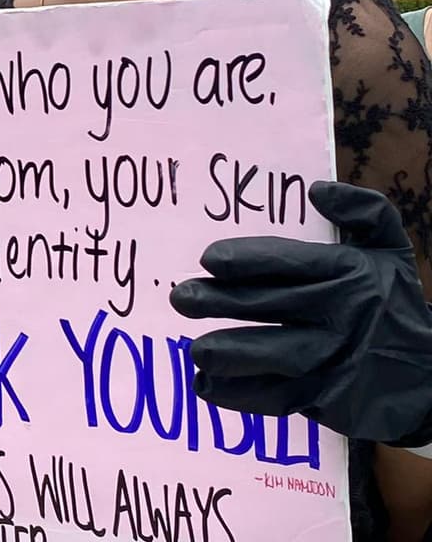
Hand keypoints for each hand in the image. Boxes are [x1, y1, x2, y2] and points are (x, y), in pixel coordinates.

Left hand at [172, 181, 431, 444]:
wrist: (431, 378)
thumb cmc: (393, 304)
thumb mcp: (390, 251)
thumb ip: (364, 212)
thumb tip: (318, 189)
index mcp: (348, 274)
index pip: (290, 262)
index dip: (247, 260)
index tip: (208, 260)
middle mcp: (339, 316)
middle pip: (269, 306)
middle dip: (219, 302)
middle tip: (180, 298)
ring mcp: (332, 360)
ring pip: (273, 355)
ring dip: (229, 352)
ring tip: (195, 348)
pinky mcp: (326, 399)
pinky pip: (276, 398)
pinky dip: (239, 394)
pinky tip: (207, 384)